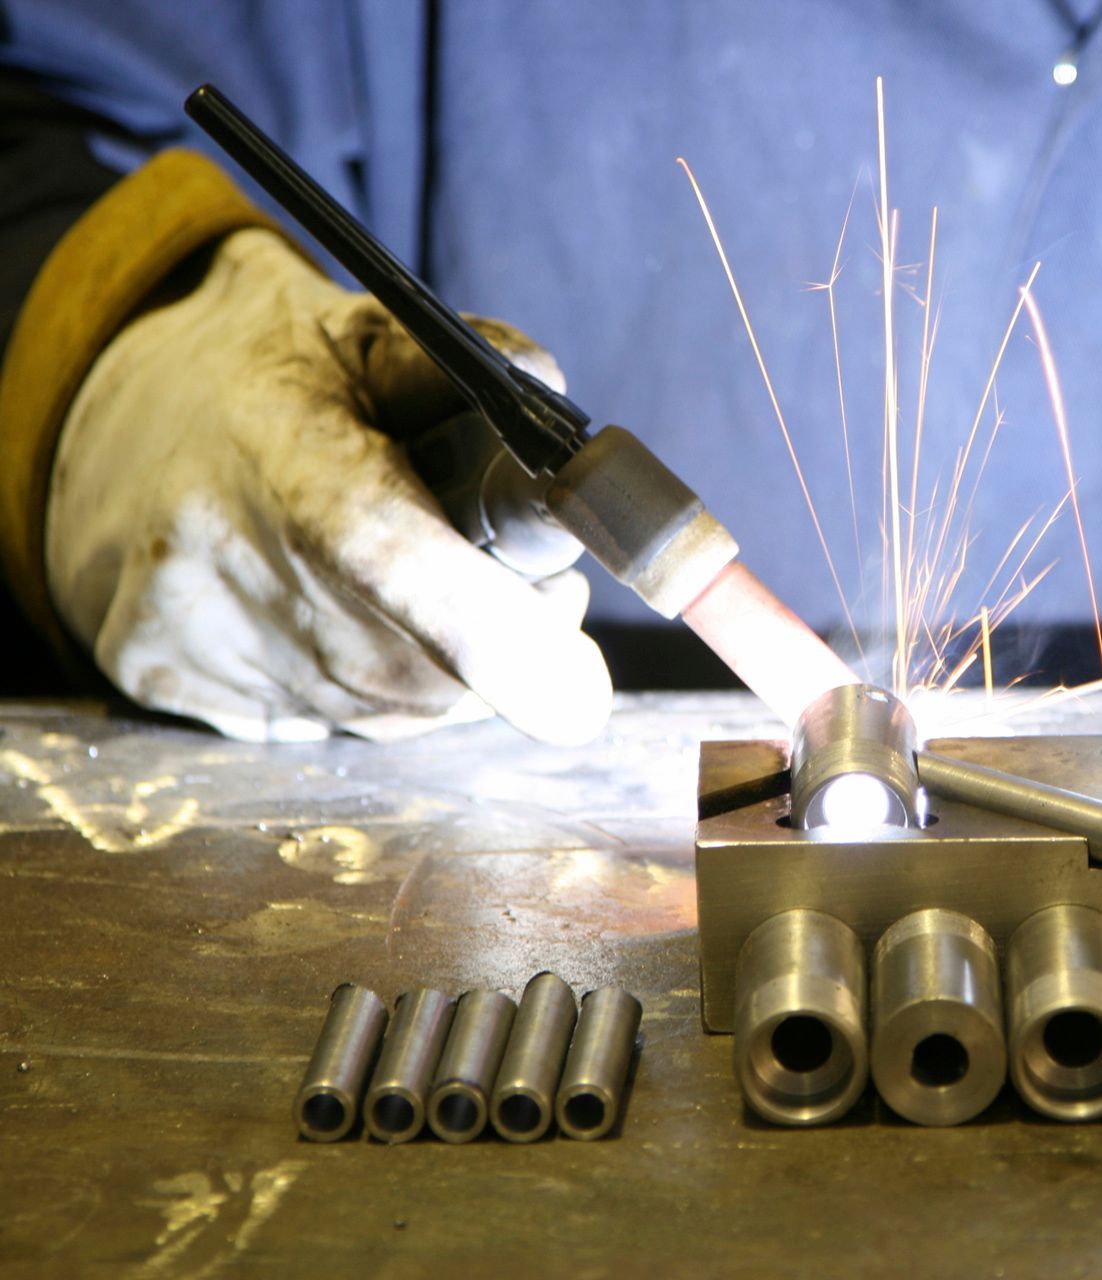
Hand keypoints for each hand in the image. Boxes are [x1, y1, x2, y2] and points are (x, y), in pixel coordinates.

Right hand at [47, 229, 611, 744]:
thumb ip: (475, 373)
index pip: (393, 561)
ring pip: (386, 708)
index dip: (499, 637)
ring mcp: (182, 628)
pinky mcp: (160, 677)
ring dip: (450, 668)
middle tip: (526, 581)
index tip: (579, 687)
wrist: (109, 416)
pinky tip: (356, 616)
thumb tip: (561, 418)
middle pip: (415, 662)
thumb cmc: (268, 372)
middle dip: (505, 641)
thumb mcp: (370, 334)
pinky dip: (375, 685)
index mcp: (275, 449)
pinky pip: (325, 719)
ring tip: (437, 582)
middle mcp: (215, 552)